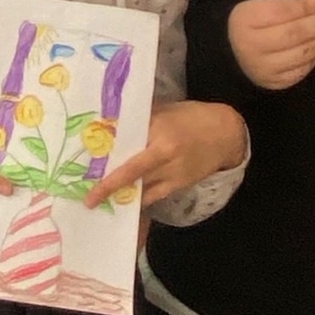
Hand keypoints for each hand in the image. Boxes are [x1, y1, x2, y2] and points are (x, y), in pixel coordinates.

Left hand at [85, 101, 247, 209]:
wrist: (226, 134)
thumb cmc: (192, 117)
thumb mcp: (165, 112)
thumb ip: (141, 121)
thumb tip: (112, 126)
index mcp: (160, 133)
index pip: (128, 147)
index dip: (108, 161)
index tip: (89, 171)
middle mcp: (165, 155)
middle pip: (131, 172)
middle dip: (109, 185)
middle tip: (88, 197)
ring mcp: (172, 173)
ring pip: (141, 189)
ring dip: (121, 195)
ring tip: (100, 201)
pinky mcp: (179, 185)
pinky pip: (153, 196)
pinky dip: (138, 198)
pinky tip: (124, 202)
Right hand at [228, 0, 314, 89]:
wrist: (230, 52)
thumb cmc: (250, 24)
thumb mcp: (263, 6)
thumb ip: (293, 6)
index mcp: (247, 21)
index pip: (285, 12)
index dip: (310, 8)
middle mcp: (254, 47)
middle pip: (296, 34)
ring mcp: (265, 68)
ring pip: (304, 54)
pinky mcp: (276, 83)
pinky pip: (303, 69)